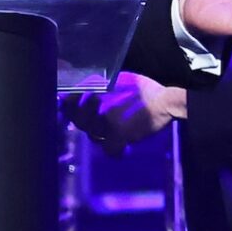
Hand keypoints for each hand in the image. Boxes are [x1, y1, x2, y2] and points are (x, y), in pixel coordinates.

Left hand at [66, 72, 186, 155]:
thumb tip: (79, 93)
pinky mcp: (118, 134)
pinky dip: (114, 150)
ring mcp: (105, 119)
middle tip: (98, 124)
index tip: (72, 114)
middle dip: (87, 124)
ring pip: (93, 136)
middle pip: (79, 122)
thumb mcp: (116, 79)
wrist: (163, 101)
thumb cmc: (142, 89)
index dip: (69, 110)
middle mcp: (95, 102)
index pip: (68, 102)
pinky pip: (108, 149)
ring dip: (101, 136)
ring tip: (113, 132)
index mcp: (94, 87)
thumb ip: (98, 87)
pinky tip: (120, 148)